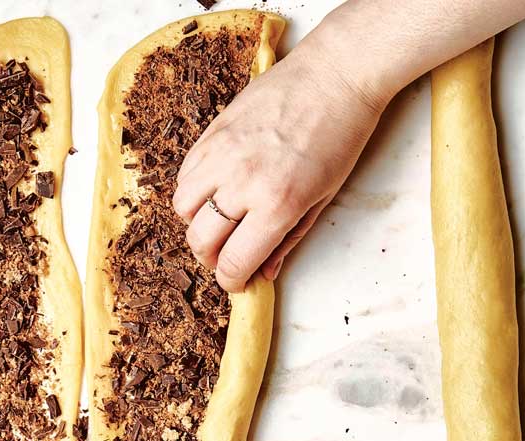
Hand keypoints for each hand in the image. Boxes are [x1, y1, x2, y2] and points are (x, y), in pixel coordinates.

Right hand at [172, 39, 387, 291]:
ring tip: (218, 221)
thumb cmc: (341, 137)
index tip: (236, 280)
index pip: (233, 262)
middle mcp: (242, 182)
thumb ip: (288, 240)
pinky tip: (215, 190)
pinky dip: (193, 191)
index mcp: (277, 205)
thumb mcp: (323, 198)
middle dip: (210, 258)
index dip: (231, 280)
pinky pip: (184, 174)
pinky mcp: (212, 131)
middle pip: (200, 240)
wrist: (335, 76)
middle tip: (226, 255)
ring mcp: (222, 154)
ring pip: (183, 208)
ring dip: (197, 224)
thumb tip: (264, 274)